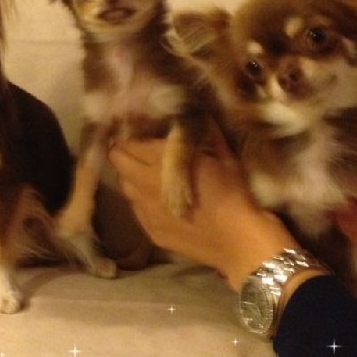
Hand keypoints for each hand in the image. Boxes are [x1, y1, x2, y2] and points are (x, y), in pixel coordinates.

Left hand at [108, 127, 303, 291]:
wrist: (238, 240)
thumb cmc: (234, 194)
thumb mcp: (224, 158)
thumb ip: (209, 135)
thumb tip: (202, 116)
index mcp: (162, 161)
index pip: (129, 141)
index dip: (130, 135)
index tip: (136, 132)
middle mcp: (146, 183)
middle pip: (117, 160)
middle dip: (120, 152)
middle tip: (134, 150)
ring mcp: (145, 209)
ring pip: (123, 186)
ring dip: (129, 176)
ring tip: (144, 174)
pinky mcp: (149, 230)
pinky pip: (135, 209)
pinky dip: (140, 201)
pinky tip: (156, 201)